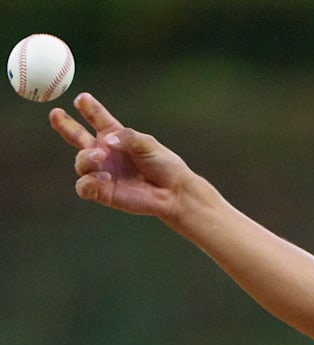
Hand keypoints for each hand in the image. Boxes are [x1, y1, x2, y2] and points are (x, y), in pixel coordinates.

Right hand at [49, 92, 193, 218]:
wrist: (174, 193)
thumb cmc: (164, 165)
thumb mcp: (149, 144)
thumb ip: (128, 139)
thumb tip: (106, 141)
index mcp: (115, 136)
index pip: (97, 118)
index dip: (88, 108)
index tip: (81, 98)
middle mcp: (104, 152)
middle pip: (76, 136)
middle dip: (64, 125)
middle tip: (55, 113)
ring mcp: (101, 171)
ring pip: (80, 162)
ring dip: (86, 157)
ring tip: (100, 155)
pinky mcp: (102, 191)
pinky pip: (83, 185)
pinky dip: (89, 180)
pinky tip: (105, 177)